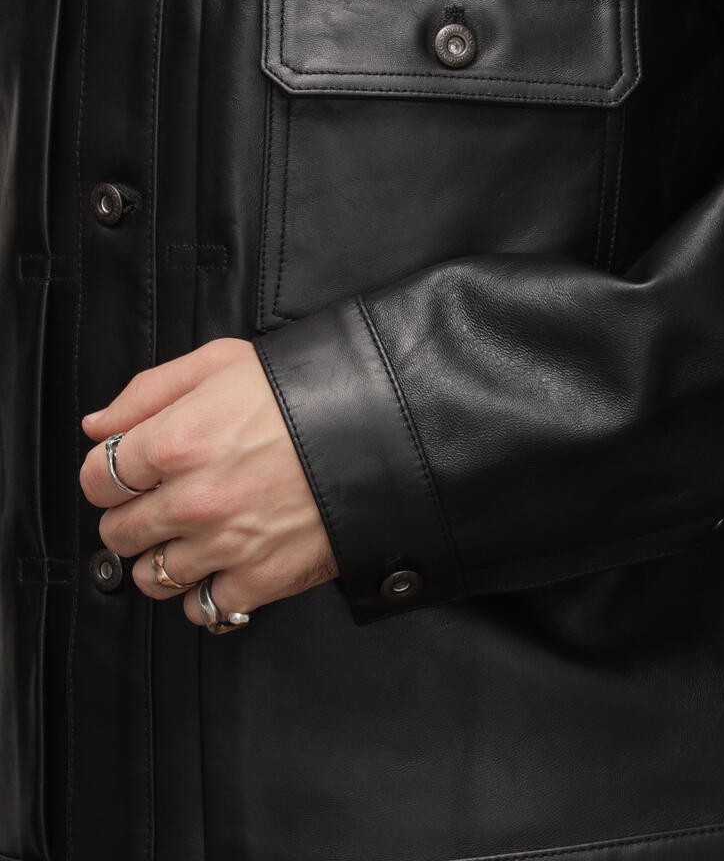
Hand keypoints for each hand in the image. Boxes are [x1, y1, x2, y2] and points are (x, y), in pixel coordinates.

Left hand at [78, 337, 338, 625]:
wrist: (383, 426)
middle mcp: (192, 500)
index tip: (133, 469)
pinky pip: (202, 607)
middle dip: (134, 514)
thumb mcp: (223, 361)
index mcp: (176, 441)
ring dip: (164, 557)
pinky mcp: (260, 579)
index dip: (111, 472)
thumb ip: (150, 390)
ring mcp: (224, 546)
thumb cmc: (306, 389)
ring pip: (151, 577)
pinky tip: (224, 561)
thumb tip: (97, 426)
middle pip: (117, 532)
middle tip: (166, 497)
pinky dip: (207, 591)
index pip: (96, 479)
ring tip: (195, 531)